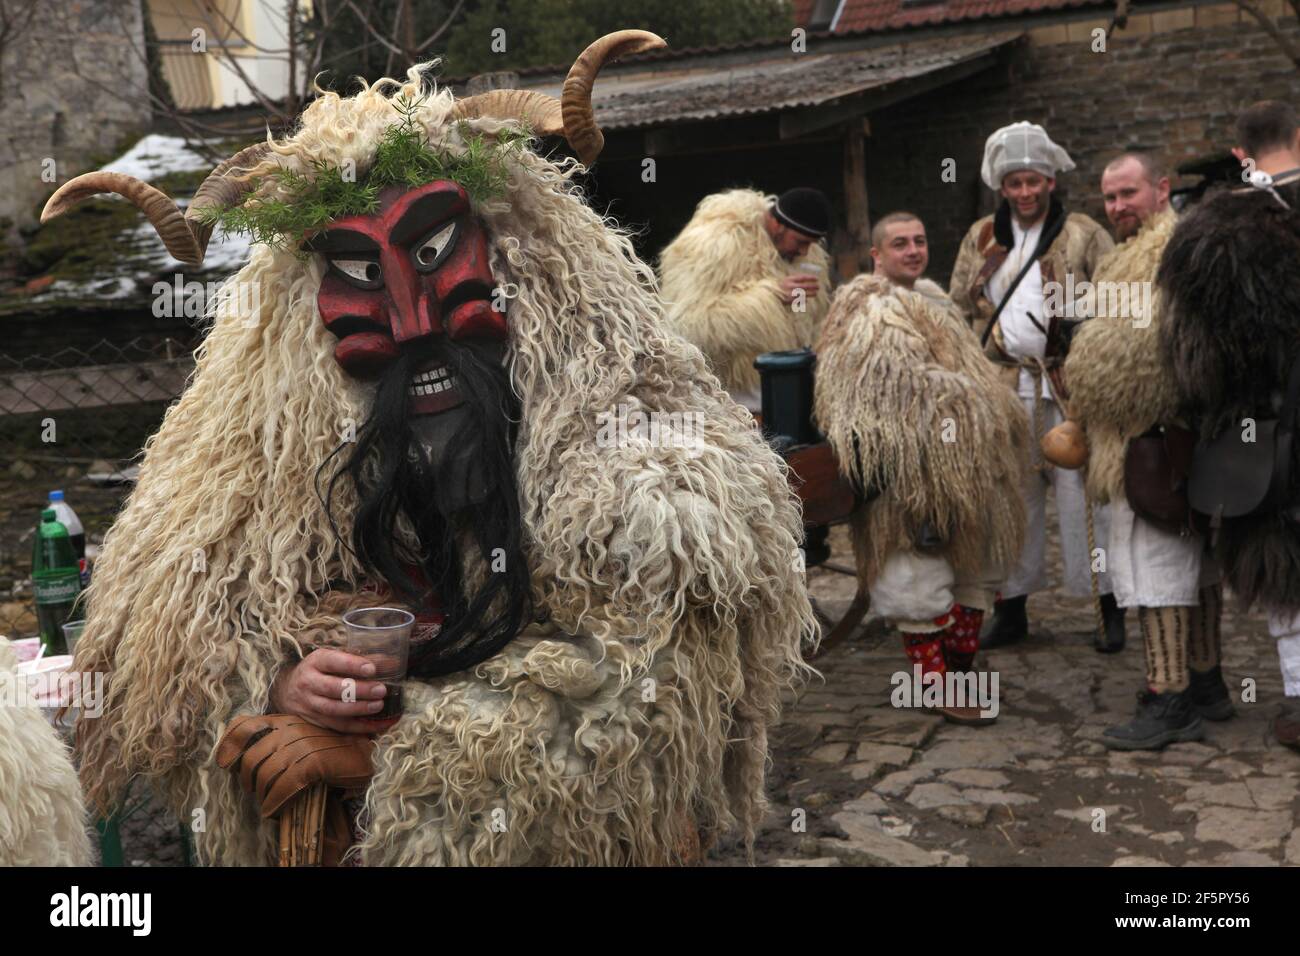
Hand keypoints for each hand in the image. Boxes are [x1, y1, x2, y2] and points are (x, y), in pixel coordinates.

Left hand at [215, 714, 373, 817]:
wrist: (365, 755)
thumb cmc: (332, 751)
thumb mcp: (302, 739)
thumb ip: (278, 742)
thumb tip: (245, 759)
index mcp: (285, 720)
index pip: (244, 727)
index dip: (228, 746)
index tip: (224, 764)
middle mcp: (290, 729)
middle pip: (251, 758)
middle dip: (247, 781)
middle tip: (255, 792)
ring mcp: (302, 744)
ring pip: (265, 775)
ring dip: (262, 795)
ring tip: (268, 803)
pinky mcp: (313, 762)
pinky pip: (283, 787)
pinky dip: (275, 803)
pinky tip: (275, 811)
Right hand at [269, 648, 395, 733]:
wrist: (288, 690)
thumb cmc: (321, 670)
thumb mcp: (334, 658)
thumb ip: (361, 659)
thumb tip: (393, 663)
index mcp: (315, 661)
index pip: (333, 662)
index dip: (352, 665)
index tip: (371, 669)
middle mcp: (308, 682)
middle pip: (334, 688)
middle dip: (359, 690)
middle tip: (381, 690)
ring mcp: (309, 704)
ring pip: (334, 710)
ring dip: (359, 709)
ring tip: (379, 706)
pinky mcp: (314, 721)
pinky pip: (338, 726)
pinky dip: (359, 727)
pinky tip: (377, 725)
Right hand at [777, 274, 819, 304]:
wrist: (770, 295)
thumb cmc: (780, 287)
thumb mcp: (786, 280)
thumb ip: (795, 280)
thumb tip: (808, 279)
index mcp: (789, 280)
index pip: (802, 278)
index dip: (810, 278)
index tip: (817, 278)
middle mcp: (790, 286)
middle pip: (805, 286)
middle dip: (813, 286)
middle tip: (818, 286)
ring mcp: (790, 294)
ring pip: (804, 294)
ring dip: (811, 293)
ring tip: (815, 293)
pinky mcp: (790, 301)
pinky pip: (800, 301)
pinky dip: (804, 300)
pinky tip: (806, 300)